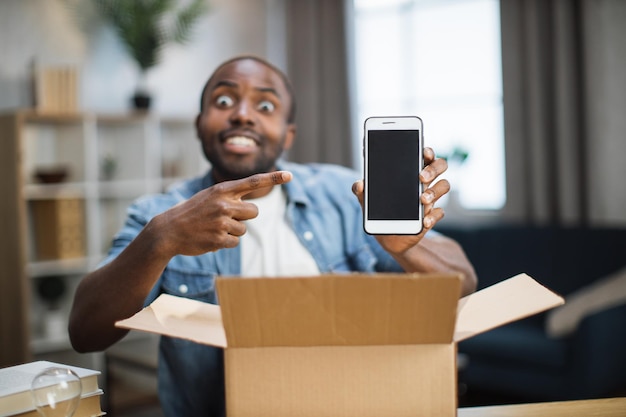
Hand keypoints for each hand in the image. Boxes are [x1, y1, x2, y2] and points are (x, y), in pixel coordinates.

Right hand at [153, 171, 291, 256]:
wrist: (169, 230)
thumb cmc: (193, 212)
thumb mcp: (210, 196)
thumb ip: (231, 197)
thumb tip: (253, 207)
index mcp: (222, 190)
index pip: (253, 181)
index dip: (273, 178)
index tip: (290, 175)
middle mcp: (224, 203)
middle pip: (254, 212)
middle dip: (244, 217)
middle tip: (226, 218)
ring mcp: (221, 221)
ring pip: (244, 229)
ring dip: (232, 231)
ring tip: (213, 228)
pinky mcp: (218, 239)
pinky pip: (235, 242)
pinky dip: (226, 242)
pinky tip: (211, 238)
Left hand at [352, 147, 449, 254]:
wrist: (389, 236)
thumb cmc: (380, 210)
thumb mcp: (367, 200)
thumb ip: (362, 190)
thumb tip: (359, 184)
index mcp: (410, 171)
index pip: (424, 155)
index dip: (427, 151)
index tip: (424, 152)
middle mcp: (424, 181)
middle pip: (440, 165)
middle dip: (433, 169)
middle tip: (421, 177)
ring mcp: (430, 198)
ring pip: (444, 185)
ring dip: (434, 192)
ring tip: (422, 200)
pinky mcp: (431, 216)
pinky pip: (439, 212)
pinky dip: (432, 216)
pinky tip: (424, 221)